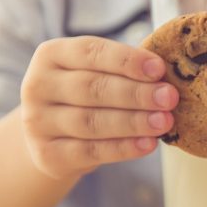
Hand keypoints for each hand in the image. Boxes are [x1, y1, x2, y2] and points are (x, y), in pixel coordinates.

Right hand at [20, 36, 176, 178]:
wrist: (55, 138)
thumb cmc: (87, 96)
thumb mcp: (97, 73)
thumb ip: (124, 69)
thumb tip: (165, 73)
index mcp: (51, 54)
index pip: (90, 52)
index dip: (126, 60)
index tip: (159, 69)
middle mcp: (37, 85)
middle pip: (91, 88)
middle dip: (135, 93)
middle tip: (169, 98)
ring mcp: (37, 122)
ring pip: (91, 122)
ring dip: (133, 122)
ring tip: (164, 122)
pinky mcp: (46, 154)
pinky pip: (89, 151)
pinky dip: (122, 148)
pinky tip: (147, 144)